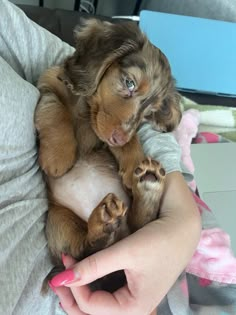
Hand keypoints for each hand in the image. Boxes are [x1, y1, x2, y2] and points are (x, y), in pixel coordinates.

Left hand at [52, 172, 200, 314]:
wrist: (182, 227)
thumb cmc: (159, 240)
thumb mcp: (125, 252)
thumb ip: (94, 266)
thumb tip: (61, 278)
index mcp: (134, 308)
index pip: (91, 306)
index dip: (73, 285)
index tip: (66, 258)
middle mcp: (134, 309)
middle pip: (94, 313)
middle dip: (72, 297)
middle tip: (60, 276)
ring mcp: (134, 299)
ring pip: (99, 306)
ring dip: (81, 293)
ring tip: (69, 276)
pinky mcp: (134, 287)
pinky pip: (108, 295)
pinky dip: (93, 286)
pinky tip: (86, 275)